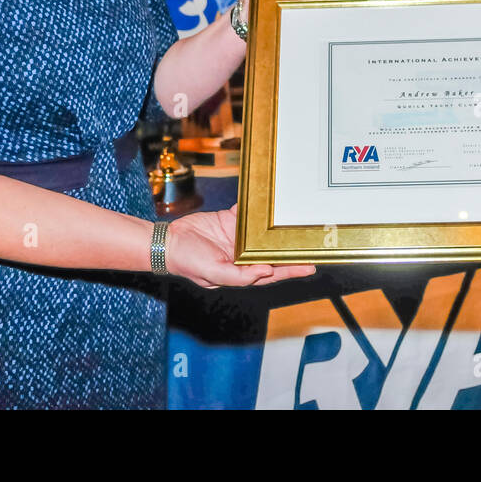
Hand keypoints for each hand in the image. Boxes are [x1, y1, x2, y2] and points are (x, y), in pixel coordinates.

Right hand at [165, 205, 315, 288]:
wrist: (168, 241)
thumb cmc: (188, 262)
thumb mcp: (213, 273)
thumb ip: (239, 276)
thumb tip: (265, 272)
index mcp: (241, 271)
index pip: (272, 273)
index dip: (291, 270)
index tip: (310, 267)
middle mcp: (242, 256)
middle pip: (272, 253)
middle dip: (291, 250)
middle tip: (312, 245)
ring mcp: (237, 238)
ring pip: (262, 234)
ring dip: (277, 229)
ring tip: (297, 224)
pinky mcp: (230, 221)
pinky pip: (247, 215)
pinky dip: (257, 210)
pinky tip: (269, 205)